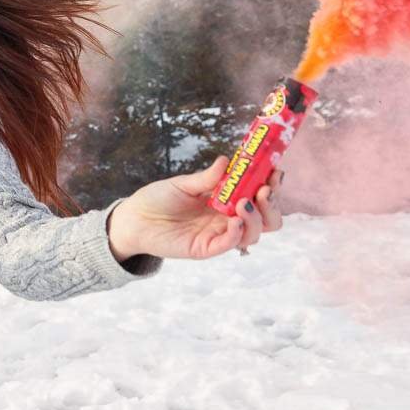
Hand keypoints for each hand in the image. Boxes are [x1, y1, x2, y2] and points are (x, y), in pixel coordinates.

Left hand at [108, 156, 285, 260]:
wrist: (134, 219)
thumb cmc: (158, 199)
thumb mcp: (183, 184)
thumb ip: (207, 178)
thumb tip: (228, 160)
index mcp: (227, 200)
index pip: (259, 196)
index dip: (271, 186)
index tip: (275, 172)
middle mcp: (228, 219)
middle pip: (267, 219)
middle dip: (272, 205)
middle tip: (265, 189)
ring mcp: (219, 235)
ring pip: (254, 233)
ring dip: (256, 218)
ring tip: (244, 202)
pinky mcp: (207, 248)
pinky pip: (230, 244)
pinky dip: (238, 233)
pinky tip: (234, 219)